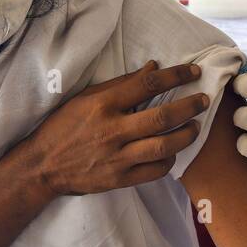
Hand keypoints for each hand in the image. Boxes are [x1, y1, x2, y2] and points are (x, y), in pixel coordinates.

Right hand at [21, 61, 207, 197]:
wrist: (41, 166)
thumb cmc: (63, 127)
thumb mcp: (85, 98)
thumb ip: (121, 84)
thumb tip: (154, 67)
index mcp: (102, 105)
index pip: (147, 84)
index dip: (175, 75)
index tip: (193, 71)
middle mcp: (112, 130)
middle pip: (162, 116)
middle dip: (190, 106)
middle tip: (204, 100)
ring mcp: (117, 157)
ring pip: (164, 145)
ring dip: (186, 135)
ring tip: (194, 127)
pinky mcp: (120, 179)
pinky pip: (156, 171)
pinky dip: (169, 160)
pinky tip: (173, 151)